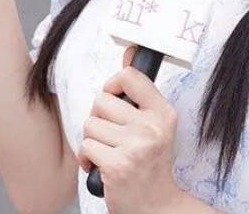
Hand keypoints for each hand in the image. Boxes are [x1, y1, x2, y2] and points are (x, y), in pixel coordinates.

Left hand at [79, 46, 183, 213]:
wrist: (157, 205)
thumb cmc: (151, 162)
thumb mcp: (154, 123)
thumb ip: (139, 91)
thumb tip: (129, 49)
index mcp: (163, 112)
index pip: (129, 76)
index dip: (113, 85)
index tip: (115, 98)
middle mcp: (152, 127)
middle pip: (101, 101)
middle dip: (99, 118)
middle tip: (112, 135)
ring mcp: (135, 146)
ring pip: (90, 124)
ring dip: (93, 140)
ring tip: (109, 152)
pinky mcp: (117, 165)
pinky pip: (85, 147)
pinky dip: (87, 159)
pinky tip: (101, 166)